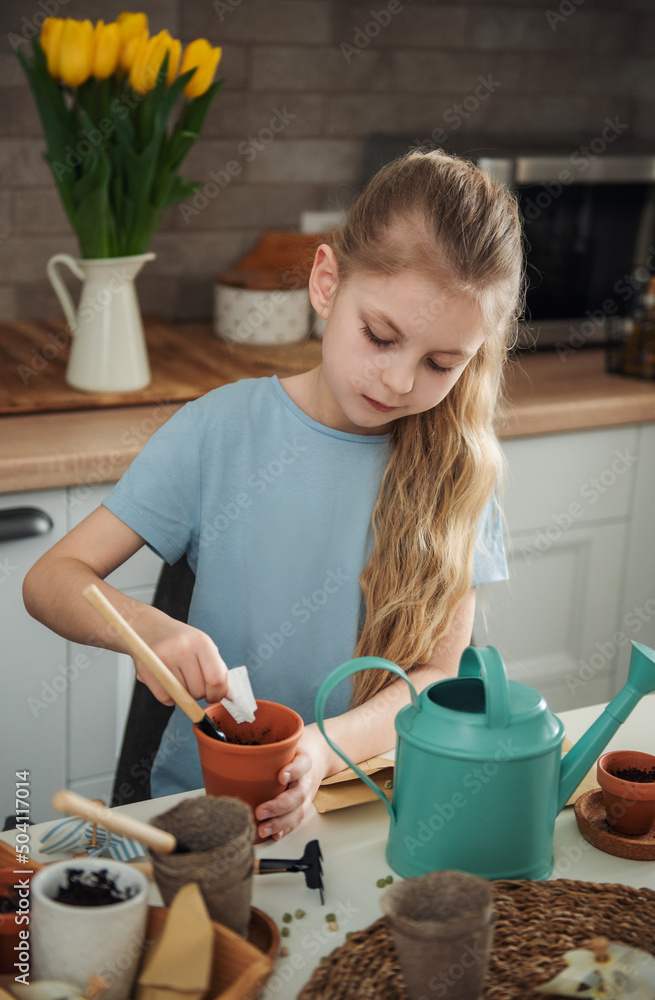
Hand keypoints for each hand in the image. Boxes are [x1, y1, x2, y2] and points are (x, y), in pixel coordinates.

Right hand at [134, 615, 228, 705]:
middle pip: (199, 691)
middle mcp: (183, 649)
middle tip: (194, 684)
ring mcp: (164, 659)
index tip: (214, 696)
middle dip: (199, 694)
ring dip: (184, 695)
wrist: (149, 627)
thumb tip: (230, 696)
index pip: (216, 679)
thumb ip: (217, 669)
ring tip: (179, 678)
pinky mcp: (147, 670)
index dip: (218, 694)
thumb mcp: (202, 646)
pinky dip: (169, 697)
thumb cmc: (180, 641)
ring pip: (183, 697)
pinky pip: (165, 699)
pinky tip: (167, 682)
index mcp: (202, 642)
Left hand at [254, 724, 332, 841]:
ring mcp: (306, 796)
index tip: (281, 776)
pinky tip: (274, 836)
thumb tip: (234, 752)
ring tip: (263, 829)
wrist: (317, 759)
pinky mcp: (302, 808)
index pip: (301, 765)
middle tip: (261, 812)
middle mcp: (306, 781)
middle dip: (279, 806)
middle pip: (298, 795)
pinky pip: (295, 822)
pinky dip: (284, 830)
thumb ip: (268, 749)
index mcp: (304, 761)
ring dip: (280, 823)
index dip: (293, 771)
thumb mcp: (286, 745)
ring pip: (298, 812)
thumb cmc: (294, 753)